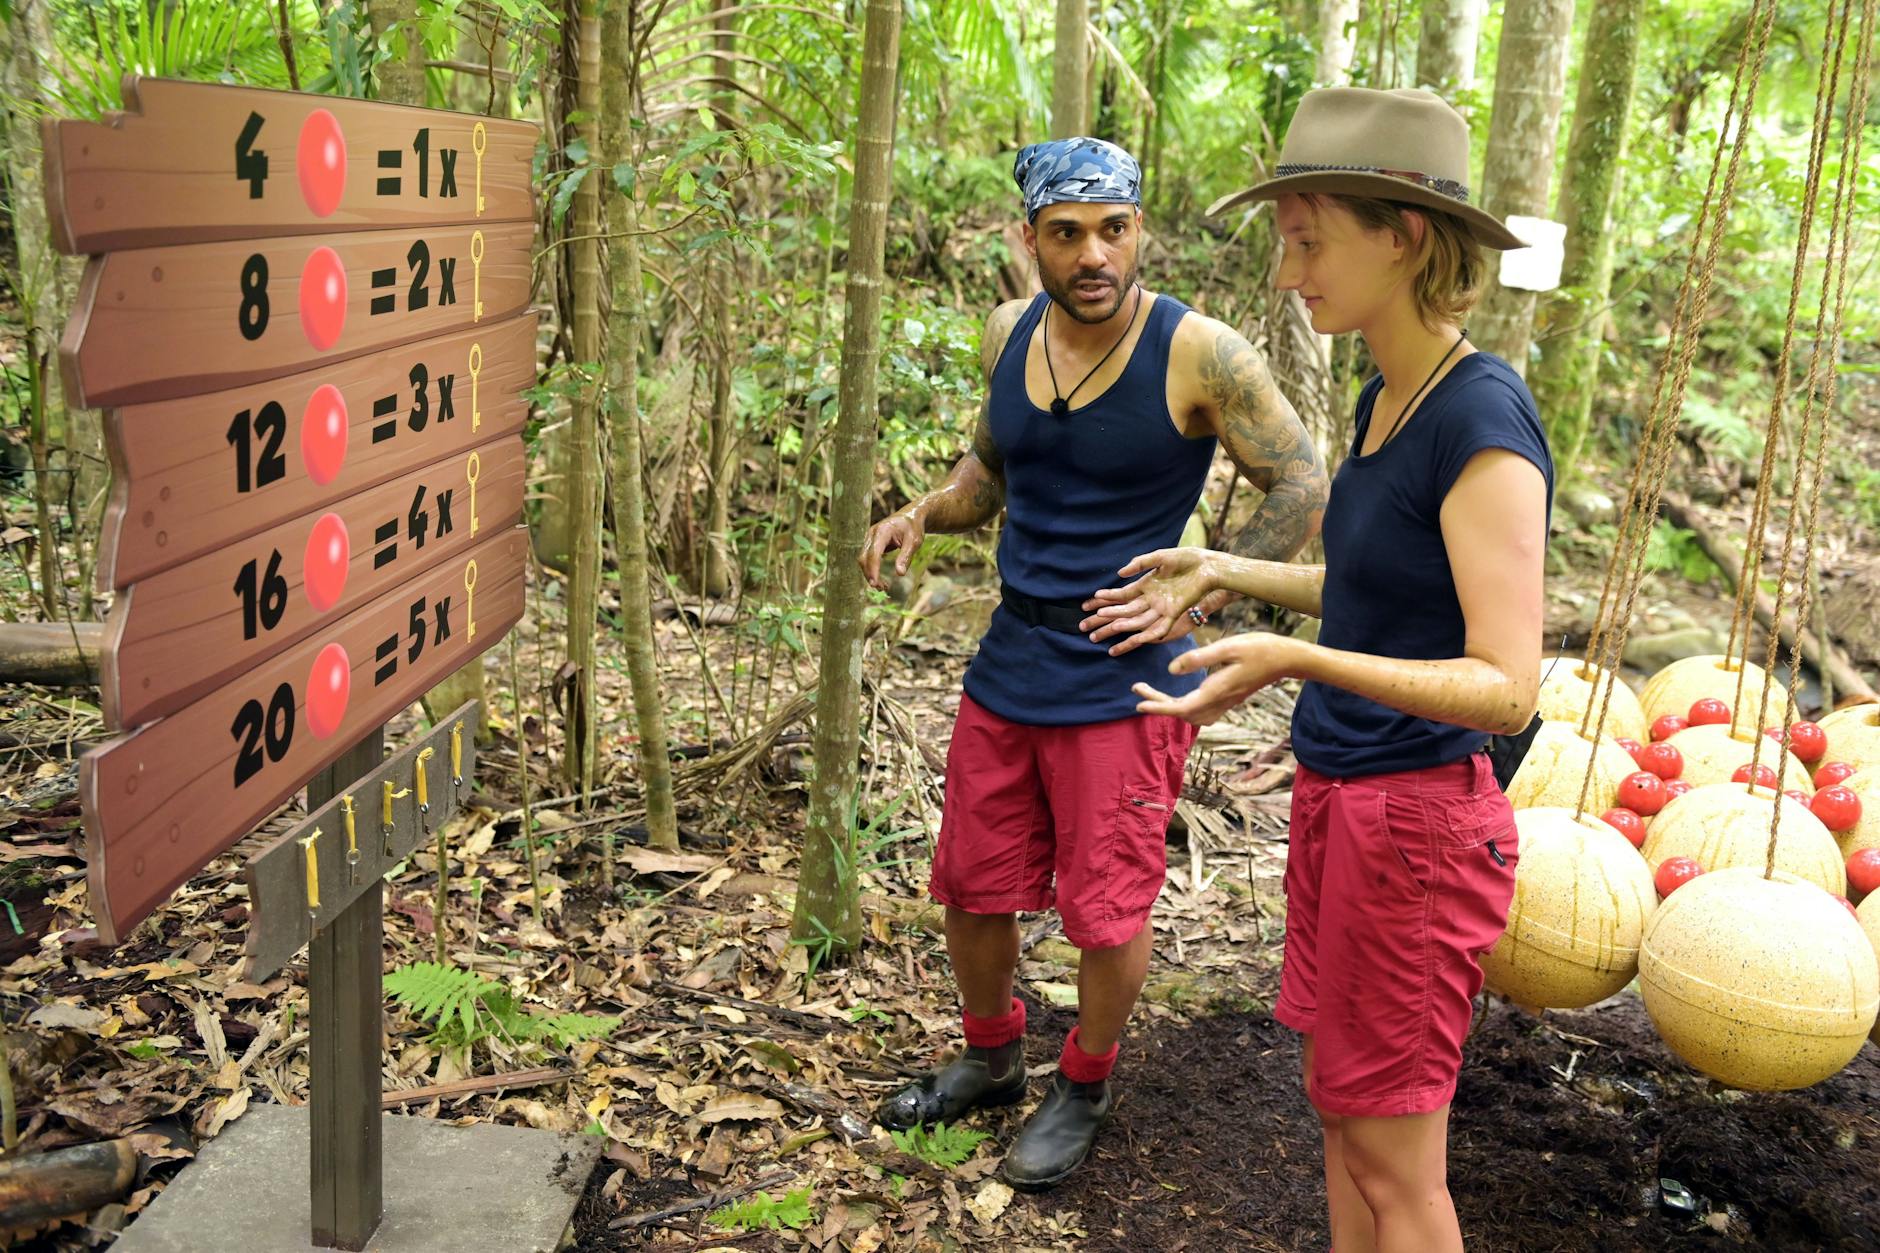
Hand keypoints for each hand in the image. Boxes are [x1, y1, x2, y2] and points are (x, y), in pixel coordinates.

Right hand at [860, 509, 924, 588]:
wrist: (910, 516)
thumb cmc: (913, 528)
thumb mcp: (914, 542)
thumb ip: (906, 557)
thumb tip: (899, 574)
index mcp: (883, 531)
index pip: (874, 552)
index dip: (873, 569)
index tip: (875, 584)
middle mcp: (872, 533)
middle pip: (864, 557)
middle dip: (870, 574)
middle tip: (882, 589)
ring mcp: (869, 538)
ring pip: (864, 559)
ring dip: (870, 574)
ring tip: (884, 587)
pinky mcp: (871, 543)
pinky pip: (867, 558)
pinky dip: (872, 570)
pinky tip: (881, 581)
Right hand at [1079, 547, 1225, 655]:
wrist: (1210, 565)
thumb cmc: (1188, 559)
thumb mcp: (1160, 557)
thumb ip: (1140, 563)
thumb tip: (1120, 573)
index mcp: (1147, 586)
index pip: (1120, 596)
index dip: (1105, 599)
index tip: (1088, 602)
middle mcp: (1151, 599)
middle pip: (1123, 611)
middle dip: (1104, 618)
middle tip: (1085, 626)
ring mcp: (1162, 607)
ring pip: (1136, 621)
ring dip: (1121, 625)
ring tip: (1104, 629)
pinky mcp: (1175, 613)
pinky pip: (1158, 628)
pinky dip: (1146, 635)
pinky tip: (1134, 638)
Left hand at [1133, 633, 1302, 724]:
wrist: (1287, 658)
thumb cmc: (1259, 648)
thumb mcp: (1228, 647)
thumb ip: (1198, 659)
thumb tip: (1170, 671)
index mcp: (1217, 691)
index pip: (1181, 707)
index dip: (1158, 706)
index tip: (1138, 702)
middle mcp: (1220, 701)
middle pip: (1183, 713)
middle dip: (1158, 703)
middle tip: (1137, 688)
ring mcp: (1226, 702)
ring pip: (1193, 716)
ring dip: (1170, 708)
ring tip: (1150, 693)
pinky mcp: (1230, 698)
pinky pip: (1202, 711)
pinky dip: (1185, 708)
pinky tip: (1178, 697)